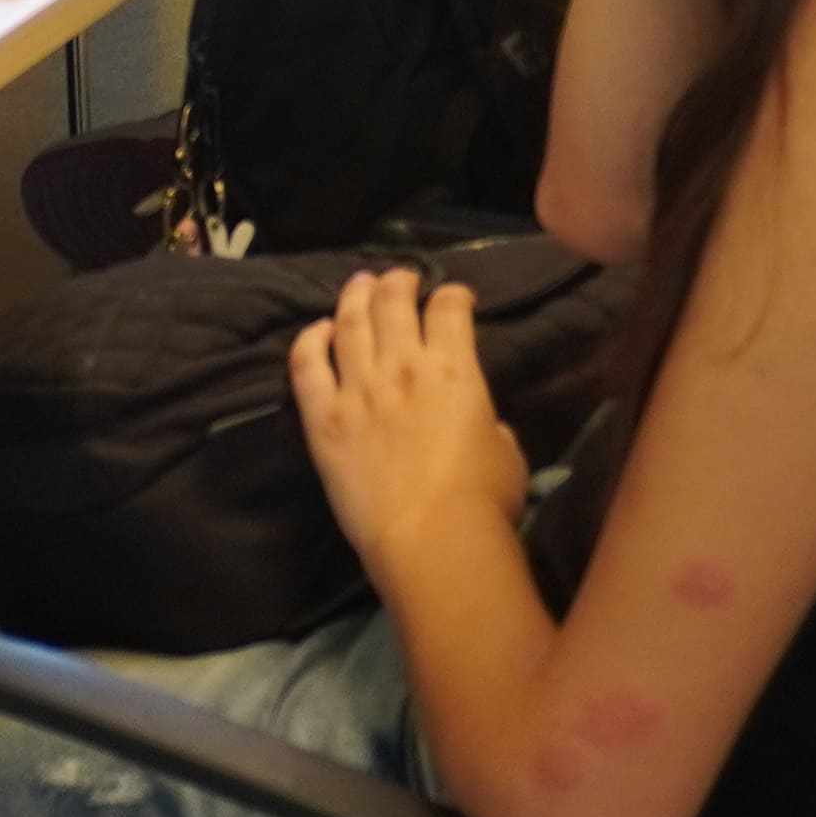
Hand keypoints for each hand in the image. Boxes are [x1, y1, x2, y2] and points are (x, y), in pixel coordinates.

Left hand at [290, 267, 524, 583]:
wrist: (433, 538)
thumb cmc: (484, 501)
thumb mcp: (509, 452)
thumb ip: (488, 424)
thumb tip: (480, 423)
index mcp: (453, 370)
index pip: (449, 310)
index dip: (452, 295)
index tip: (454, 296)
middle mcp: (401, 366)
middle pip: (393, 303)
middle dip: (398, 282)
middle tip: (400, 277)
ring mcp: (356, 388)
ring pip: (348, 323)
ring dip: (354, 297)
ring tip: (359, 284)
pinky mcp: (323, 418)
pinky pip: (307, 365)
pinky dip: (309, 339)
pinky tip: (315, 330)